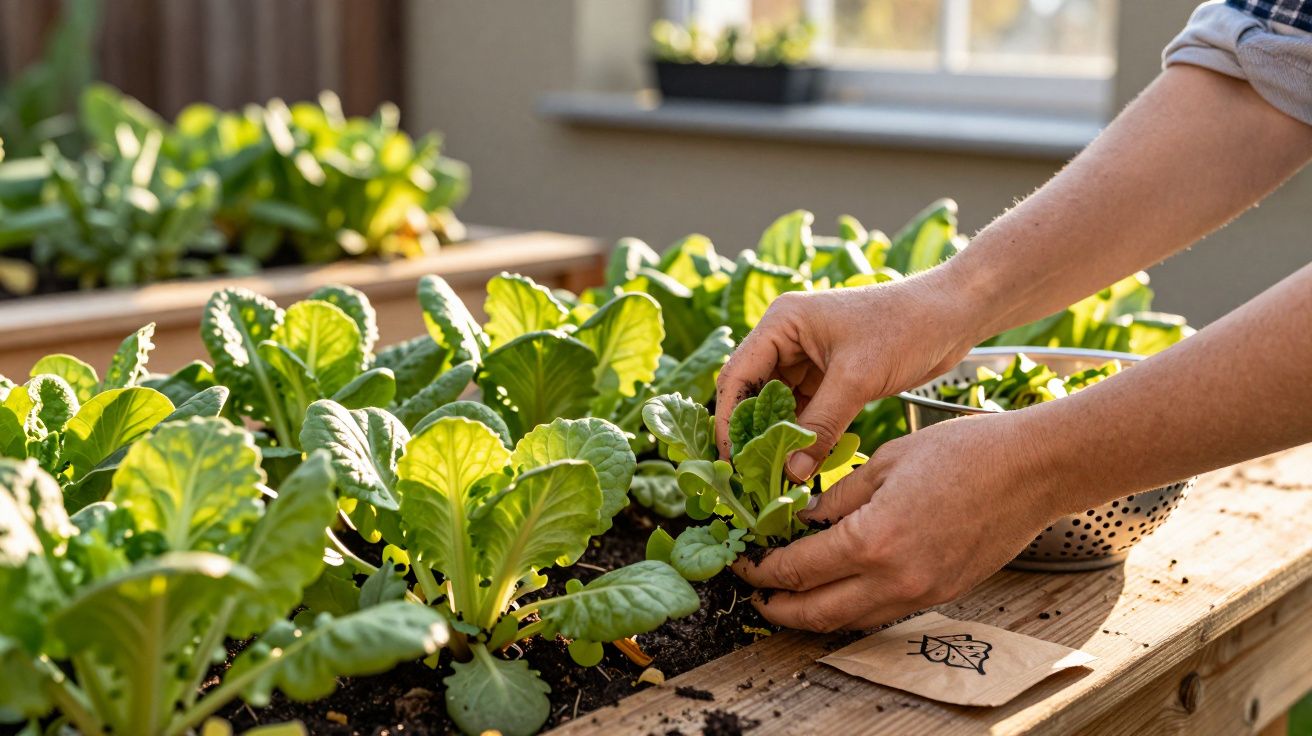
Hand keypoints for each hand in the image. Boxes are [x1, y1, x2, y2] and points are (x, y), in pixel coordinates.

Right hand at [714, 275, 980, 481]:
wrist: (954, 314)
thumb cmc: (906, 328)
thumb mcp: (858, 379)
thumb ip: (821, 426)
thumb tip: (791, 473)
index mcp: (782, 323)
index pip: (738, 376)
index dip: (729, 420)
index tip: (731, 461)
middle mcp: (787, 337)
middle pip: (752, 392)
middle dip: (751, 433)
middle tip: (749, 476)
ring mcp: (808, 356)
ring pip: (778, 405)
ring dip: (777, 437)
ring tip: (774, 476)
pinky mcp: (830, 374)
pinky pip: (804, 409)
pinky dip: (802, 434)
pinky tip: (801, 462)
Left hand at [731, 411, 1067, 630]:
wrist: (1031, 471)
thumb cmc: (964, 454)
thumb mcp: (883, 461)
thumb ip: (836, 498)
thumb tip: (801, 519)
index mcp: (873, 539)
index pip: (798, 569)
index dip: (762, 569)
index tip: (744, 562)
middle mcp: (894, 578)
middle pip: (816, 612)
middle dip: (777, 607)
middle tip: (754, 593)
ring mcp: (920, 592)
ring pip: (849, 621)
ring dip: (811, 615)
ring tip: (787, 599)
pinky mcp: (940, 595)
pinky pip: (882, 613)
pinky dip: (850, 608)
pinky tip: (837, 589)